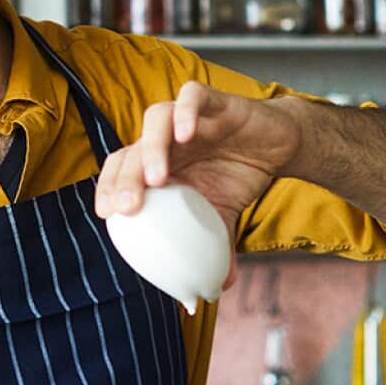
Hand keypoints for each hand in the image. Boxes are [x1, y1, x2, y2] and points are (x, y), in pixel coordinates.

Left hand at [94, 82, 303, 286]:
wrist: (278, 144)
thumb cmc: (237, 175)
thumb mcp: (224, 214)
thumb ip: (216, 246)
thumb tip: (218, 288)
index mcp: (158, 163)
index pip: (120, 169)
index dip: (108, 187)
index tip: (107, 215)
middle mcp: (165, 138)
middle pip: (132, 149)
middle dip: (125, 178)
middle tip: (127, 207)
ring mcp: (186, 116)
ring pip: (155, 119)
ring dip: (152, 147)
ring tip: (158, 178)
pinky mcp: (214, 100)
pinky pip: (193, 96)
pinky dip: (186, 111)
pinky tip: (187, 134)